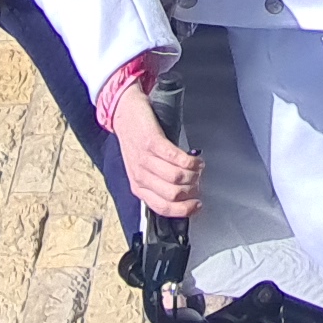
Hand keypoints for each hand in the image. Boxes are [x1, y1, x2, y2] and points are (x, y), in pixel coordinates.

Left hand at [109, 79, 202, 217]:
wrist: (123, 113)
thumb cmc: (135, 141)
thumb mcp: (141, 170)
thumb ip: (156, 185)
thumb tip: (182, 197)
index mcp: (138, 187)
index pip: (162, 208)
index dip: (184, 209)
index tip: (197, 204)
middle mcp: (140, 176)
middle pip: (172, 194)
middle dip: (192, 191)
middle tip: (199, 182)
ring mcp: (145, 159)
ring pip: (176, 178)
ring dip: (194, 175)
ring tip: (198, 169)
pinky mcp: (152, 141)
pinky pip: (176, 158)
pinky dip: (191, 161)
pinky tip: (196, 160)